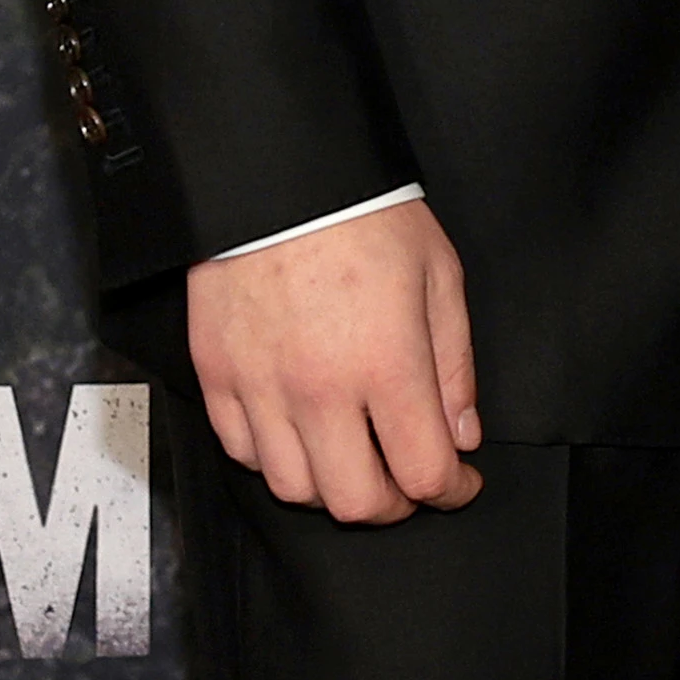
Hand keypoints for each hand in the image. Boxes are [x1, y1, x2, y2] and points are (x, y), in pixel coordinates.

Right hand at [184, 199, 484, 524]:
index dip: (452, 491)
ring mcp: (262, 386)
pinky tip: (302, 436)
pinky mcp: (218, 375)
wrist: (277, 174)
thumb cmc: (362, 213)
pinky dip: (276, 460)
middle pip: (357, 501)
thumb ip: (454, 365)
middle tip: (409, 482)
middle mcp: (320, 387)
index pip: (423, 471)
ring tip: (355, 460)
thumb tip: (461, 433)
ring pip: (294, 489)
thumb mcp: (439, 277)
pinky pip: (242, 452)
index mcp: (387, 362)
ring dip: (332, 489)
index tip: (460, 483)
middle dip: (395, 505)